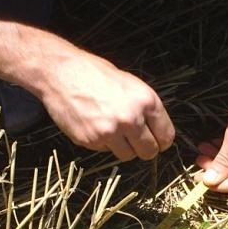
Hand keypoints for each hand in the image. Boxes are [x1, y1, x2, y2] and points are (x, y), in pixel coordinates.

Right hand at [38, 46, 174, 160]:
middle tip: (136, 142)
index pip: (166, 136)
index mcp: (146, 102)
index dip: (161, 140)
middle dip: (144, 149)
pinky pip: (105, 150)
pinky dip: (102, 142)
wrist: (61, 72)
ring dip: (123, 147)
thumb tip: (156, 131)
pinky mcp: (91, 141)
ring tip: (113, 129)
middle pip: (149, 152)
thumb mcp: (130, 84)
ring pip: (127, 156)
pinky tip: (94, 124)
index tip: (156, 140)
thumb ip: (145, 108)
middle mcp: (131, 119)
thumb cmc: (96, 74)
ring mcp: (109, 132)